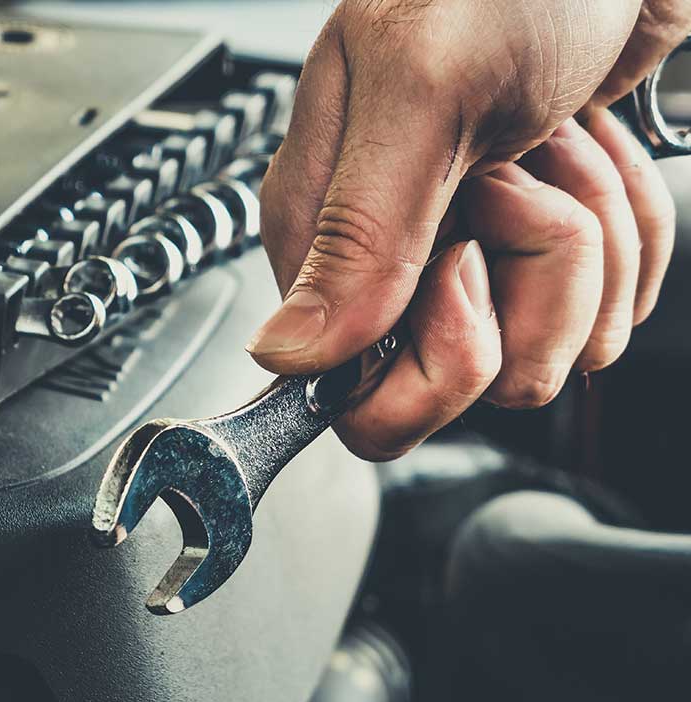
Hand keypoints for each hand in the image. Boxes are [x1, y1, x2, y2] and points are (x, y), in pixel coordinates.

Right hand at [248, 1, 688, 460]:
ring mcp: (465, 262)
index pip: (360, 397)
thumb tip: (288, 353)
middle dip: (532, 295)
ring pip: (542, 349)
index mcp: (323, 234)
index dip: (433, 356)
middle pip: (465, 384)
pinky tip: (594, 157)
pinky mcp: (531, 255)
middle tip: (521, 188)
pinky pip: (595, 311)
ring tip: (562, 141)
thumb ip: (357, 234)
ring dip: (592, 247)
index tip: (464, 264)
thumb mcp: (425, 91)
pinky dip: (626, 237)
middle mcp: (386, 264)